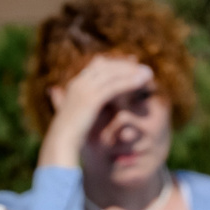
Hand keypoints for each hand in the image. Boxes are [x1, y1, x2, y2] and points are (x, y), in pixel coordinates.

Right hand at [40, 53, 158, 168]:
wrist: (60, 144)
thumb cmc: (70, 135)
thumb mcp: (79, 116)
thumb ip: (87, 106)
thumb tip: (96, 105)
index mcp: (75, 85)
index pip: (98, 66)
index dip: (116, 65)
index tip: (132, 66)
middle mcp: (79, 83)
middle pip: (106, 66)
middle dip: (126, 66)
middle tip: (144, 69)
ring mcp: (84, 89)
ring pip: (112, 74)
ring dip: (131, 72)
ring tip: (148, 74)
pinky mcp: (91, 99)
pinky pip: (114, 87)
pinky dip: (129, 82)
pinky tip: (142, 82)